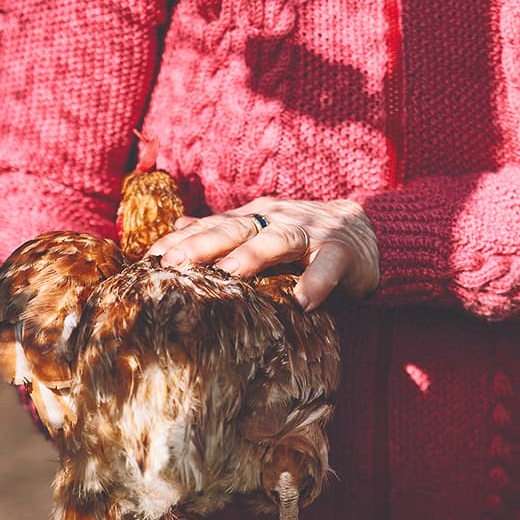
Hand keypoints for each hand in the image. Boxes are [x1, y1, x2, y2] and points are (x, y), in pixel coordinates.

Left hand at [147, 197, 379, 309]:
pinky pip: (327, 266)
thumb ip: (225, 229)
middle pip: (235, 228)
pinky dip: (316, 282)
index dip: (181, 241)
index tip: (149, 260)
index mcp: (255, 217)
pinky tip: (303, 302)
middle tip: (173, 264)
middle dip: (203, 245)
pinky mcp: (341, 251)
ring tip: (230, 275)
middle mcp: (278, 219)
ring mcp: (310, 232)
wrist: (370, 231)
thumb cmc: (307, 238)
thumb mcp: (263, 228)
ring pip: (278, 239)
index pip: (212, 226)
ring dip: (253, 256)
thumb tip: (178, 226)